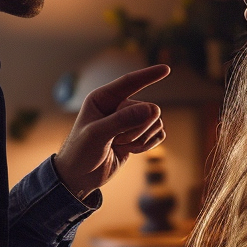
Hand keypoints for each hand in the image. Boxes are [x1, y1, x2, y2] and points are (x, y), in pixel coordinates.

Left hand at [54, 64, 169, 197]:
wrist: (79, 177)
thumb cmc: (81, 152)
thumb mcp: (97, 135)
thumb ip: (123, 120)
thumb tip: (153, 110)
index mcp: (103, 98)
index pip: (130, 82)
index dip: (149, 75)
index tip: (166, 69)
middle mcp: (118, 106)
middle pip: (148, 109)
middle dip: (136, 129)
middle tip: (116, 141)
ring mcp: (129, 121)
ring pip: (155, 122)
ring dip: (140, 139)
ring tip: (119, 146)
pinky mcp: (138, 136)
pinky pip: (158, 134)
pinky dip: (147, 145)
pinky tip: (129, 151)